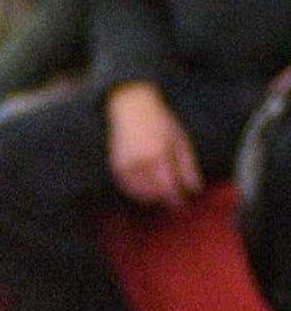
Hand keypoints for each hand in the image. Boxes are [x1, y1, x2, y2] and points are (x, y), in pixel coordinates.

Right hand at [108, 82, 203, 208]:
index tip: (184, 204)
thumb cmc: (160, 122)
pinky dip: (138, 193)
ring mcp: (125, 165)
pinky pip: (128, 188)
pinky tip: (148, 190)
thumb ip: (188, 166)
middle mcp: (139, 163)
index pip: (168, 187)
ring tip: (162, 196)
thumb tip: (194, 189)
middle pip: (155, 194)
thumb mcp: (180, 140)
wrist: (132, 107)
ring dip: (152, 198)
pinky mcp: (116, 166)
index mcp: (157, 156)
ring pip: (140, 194)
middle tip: (175, 202)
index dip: (177, 199)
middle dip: (166, 200)